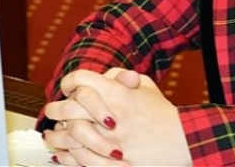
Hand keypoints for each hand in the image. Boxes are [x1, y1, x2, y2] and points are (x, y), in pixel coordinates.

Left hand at [45, 68, 191, 165]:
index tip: (67, 87)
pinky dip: (66, 157)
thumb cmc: (163, 115)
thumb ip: (123, 78)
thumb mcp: (146, 88)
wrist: (182, 141)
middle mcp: (110, 115)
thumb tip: (106, 76)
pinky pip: (79, 159)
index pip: (81, 79)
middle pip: (69, 107)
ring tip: (51, 135)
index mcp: (117, 93)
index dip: (70, 81)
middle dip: (56, 108)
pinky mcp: (110, 161)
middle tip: (52, 110)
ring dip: (56, 134)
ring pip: (69, 135)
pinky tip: (61, 154)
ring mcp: (109, 140)